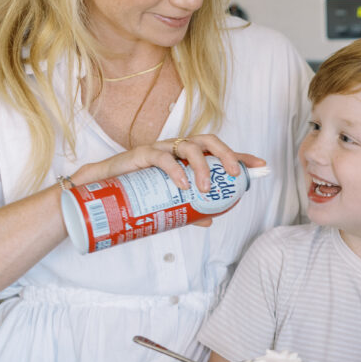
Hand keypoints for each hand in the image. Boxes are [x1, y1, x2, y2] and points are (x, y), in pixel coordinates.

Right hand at [74, 133, 264, 193]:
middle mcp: (175, 149)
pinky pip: (162, 158)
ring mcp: (159, 149)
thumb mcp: (167, 202)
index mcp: (185, 157)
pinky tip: (184, 185)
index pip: (218, 152)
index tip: (261, 165)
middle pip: (208, 141)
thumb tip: (209, 220)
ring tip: (205, 189)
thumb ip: (188, 209)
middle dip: (228, 155)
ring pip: (188, 146)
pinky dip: (176, 171)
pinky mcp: (141, 155)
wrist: (99, 190)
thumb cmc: (136, 191)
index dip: (241, 156)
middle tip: (237, 175)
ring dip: (203, 167)